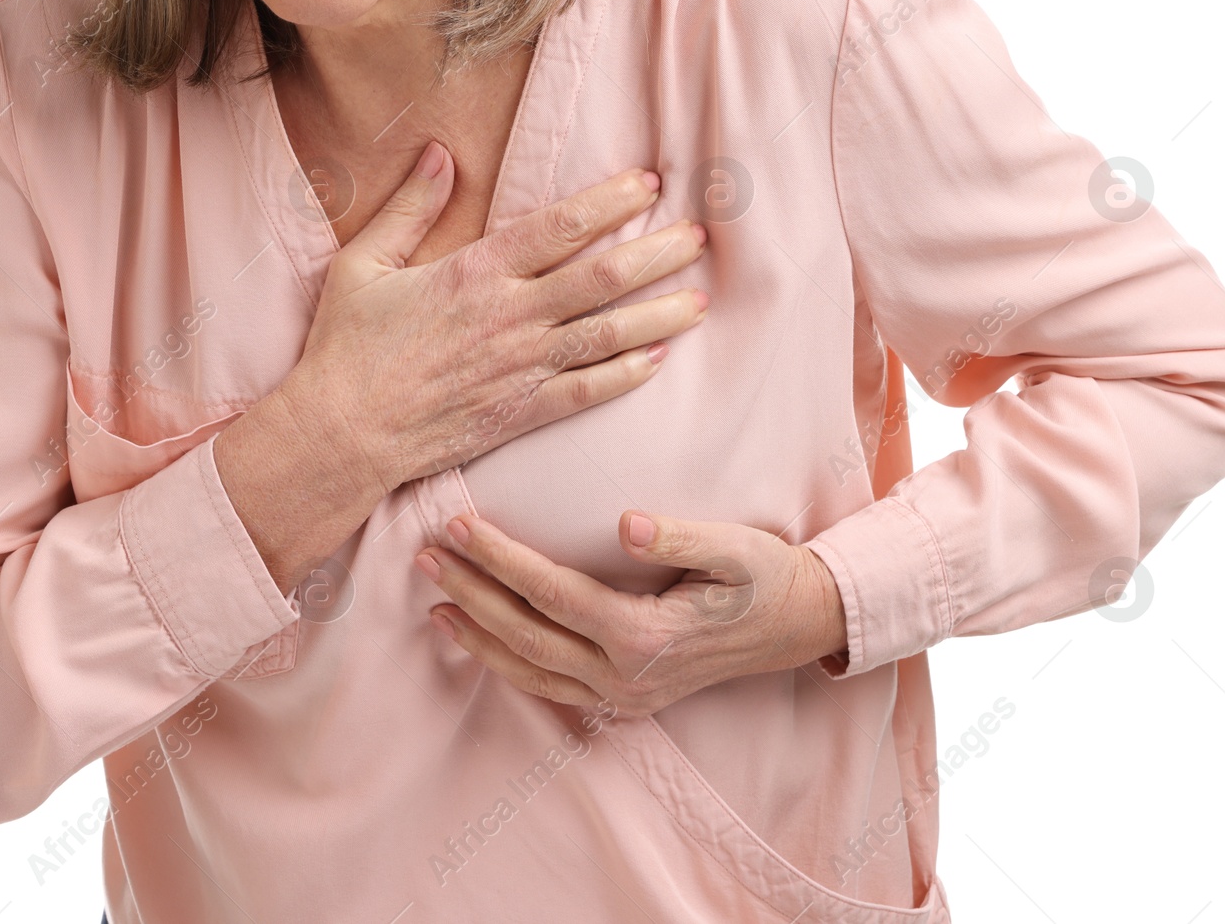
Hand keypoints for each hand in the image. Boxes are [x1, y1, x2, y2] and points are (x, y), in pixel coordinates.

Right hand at [277, 140, 709, 496]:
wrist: (342, 433)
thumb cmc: (346, 349)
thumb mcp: (363, 264)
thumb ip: (409, 207)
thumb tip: (441, 154)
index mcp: (475, 272)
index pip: (561, 226)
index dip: (611, 201)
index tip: (649, 183)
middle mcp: (509, 316)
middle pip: (603, 277)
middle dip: (658, 252)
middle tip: (699, 236)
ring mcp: (521, 368)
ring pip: (609, 333)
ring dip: (660, 313)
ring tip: (701, 298)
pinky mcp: (521, 413)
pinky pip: (588, 391)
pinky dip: (627, 374)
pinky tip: (659, 360)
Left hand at [413, 510, 849, 717]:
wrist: (799, 627)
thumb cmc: (766, 578)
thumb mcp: (735, 550)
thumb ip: (680, 538)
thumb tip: (625, 524)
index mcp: (646, 636)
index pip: (551, 592)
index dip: (500, 559)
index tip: (460, 524)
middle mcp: (626, 677)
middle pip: (526, 634)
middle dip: (471, 593)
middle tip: (424, 554)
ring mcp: (623, 697)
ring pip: (529, 671)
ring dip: (477, 634)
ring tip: (435, 597)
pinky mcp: (623, 701)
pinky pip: (549, 685)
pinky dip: (505, 663)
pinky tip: (476, 636)